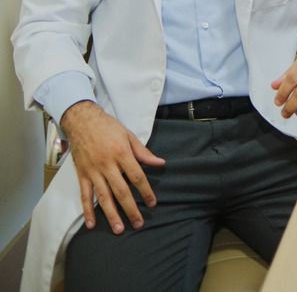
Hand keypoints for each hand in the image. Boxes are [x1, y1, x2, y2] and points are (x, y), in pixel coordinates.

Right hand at [60, 101, 164, 233]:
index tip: (152, 202)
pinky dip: (87, 210)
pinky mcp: (82, 175)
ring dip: (111, 214)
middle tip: (138, 223)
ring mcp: (93, 171)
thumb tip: (160, 163)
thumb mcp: (128, 135)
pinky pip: (84, 195)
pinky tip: (91, 224)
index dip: (145, 191)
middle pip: (121, 190)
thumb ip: (143, 152)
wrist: (82, 121)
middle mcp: (107, 164)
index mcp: (121, 153)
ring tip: (119, 229)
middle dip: (131, 209)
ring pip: (103, 196)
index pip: (136, 176)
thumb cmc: (107, 127)